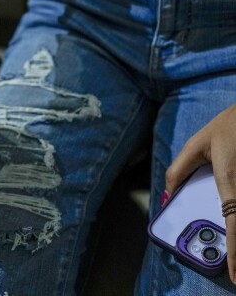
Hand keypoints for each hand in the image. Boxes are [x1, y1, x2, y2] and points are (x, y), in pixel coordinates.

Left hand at [164, 103, 235, 282]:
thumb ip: (179, 170)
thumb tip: (168, 196)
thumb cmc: (226, 127)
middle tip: (233, 269)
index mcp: (230, 179)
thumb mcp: (195, 145)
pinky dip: (235, 214)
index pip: (235, 222)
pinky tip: (229, 225)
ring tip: (231, 253)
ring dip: (235, 229)